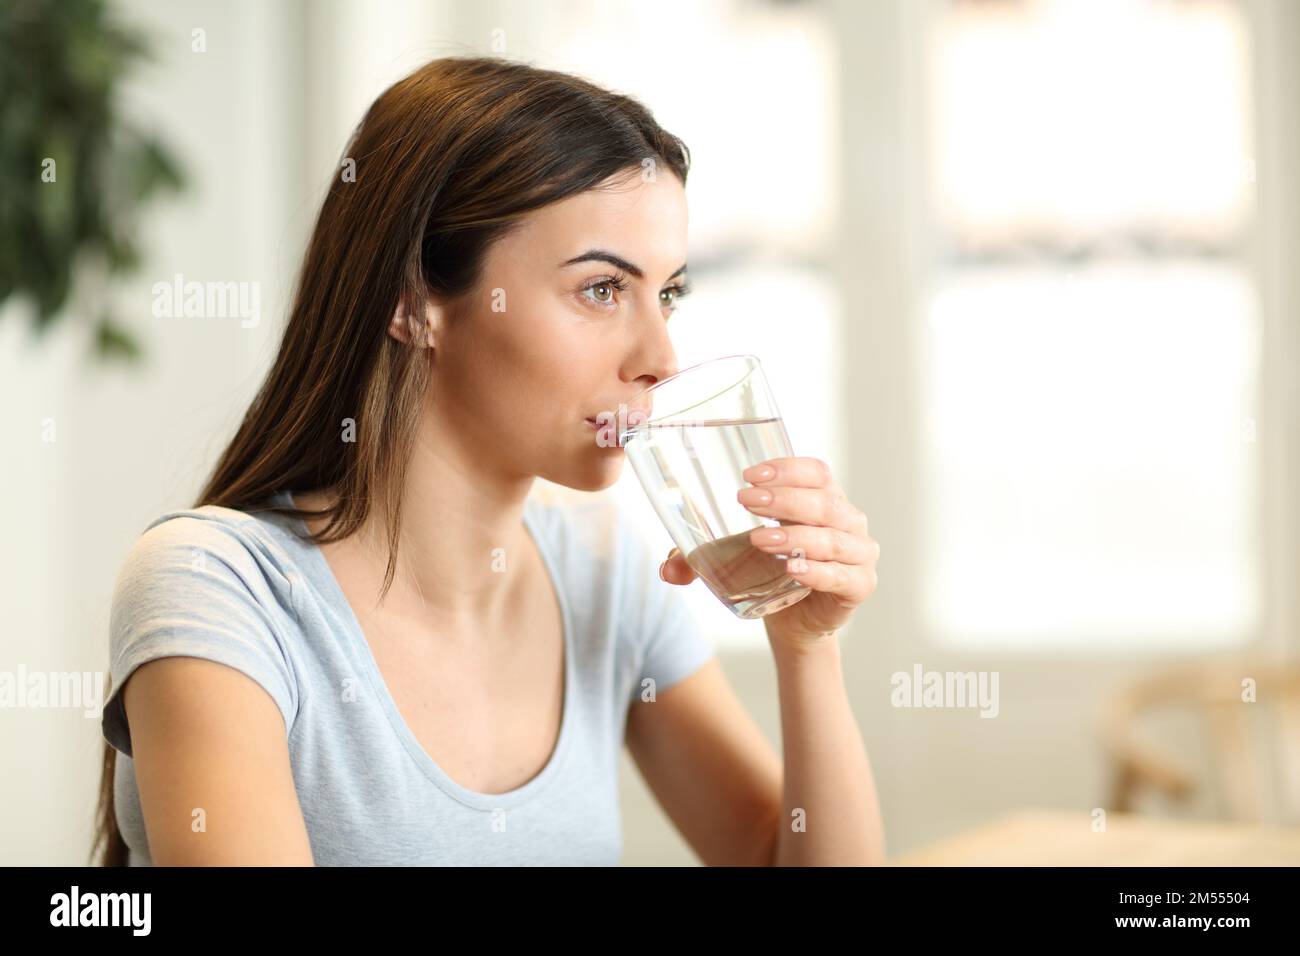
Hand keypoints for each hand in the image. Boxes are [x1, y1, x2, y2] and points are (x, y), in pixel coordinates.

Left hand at [659, 456, 879, 649]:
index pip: (816, 471)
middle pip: (824, 501)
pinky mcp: (859, 586)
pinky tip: (794, 570)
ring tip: (760, 540)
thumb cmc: (767, 571)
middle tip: (746, 501)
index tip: (750, 475)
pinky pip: (843, 576)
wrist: (793, 620)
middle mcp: (847, 520)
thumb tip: (666, 570)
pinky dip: (818, 571)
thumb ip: (695, 557)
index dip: (787, 469)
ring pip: (833, 538)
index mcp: (823, 498)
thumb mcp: (730, 556)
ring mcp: (858, 553)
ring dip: (796, 536)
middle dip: (784, 500)